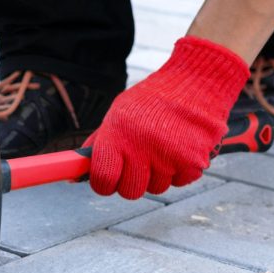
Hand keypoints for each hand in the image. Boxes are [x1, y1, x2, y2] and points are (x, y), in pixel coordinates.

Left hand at [86, 36, 248, 198]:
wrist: (197, 81)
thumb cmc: (153, 100)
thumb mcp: (118, 114)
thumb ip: (99, 144)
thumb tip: (76, 172)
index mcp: (118, 134)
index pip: (103, 180)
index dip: (104, 184)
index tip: (109, 179)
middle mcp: (142, 147)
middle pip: (130, 192)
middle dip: (133, 181)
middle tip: (140, 162)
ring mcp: (168, 156)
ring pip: (157, 188)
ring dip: (159, 174)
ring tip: (164, 146)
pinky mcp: (193, 161)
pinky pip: (180, 182)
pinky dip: (181, 170)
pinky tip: (181, 147)